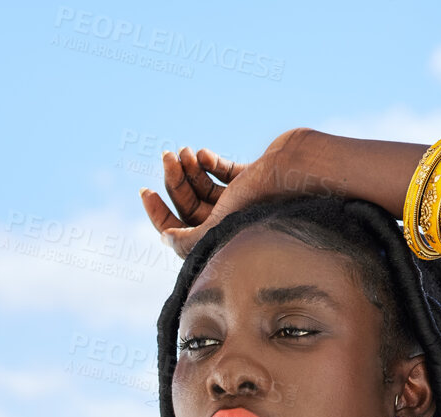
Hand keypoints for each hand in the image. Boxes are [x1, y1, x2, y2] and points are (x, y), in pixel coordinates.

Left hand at [140, 128, 339, 258]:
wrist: (296, 167)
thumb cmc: (260, 198)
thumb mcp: (218, 226)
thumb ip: (189, 241)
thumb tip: (165, 239)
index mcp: (222, 240)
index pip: (179, 232)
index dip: (158, 214)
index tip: (144, 191)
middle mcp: (230, 223)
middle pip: (189, 206)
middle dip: (174, 182)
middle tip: (167, 157)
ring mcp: (241, 201)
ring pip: (202, 188)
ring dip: (189, 169)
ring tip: (185, 152)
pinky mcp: (251, 179)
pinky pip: (221, 172)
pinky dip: (208, 163)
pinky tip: (202, 154)